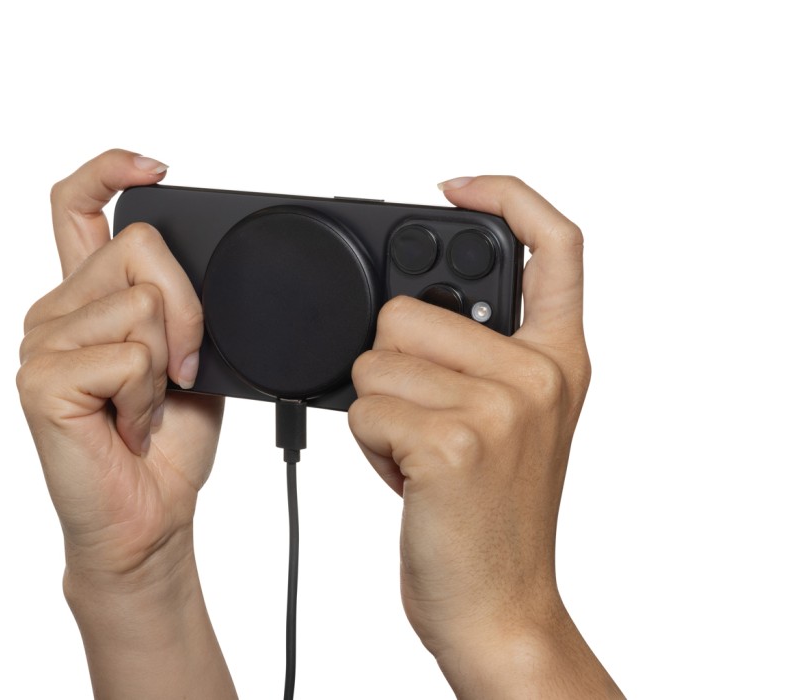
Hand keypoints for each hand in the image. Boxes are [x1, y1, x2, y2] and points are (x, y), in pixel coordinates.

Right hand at [17, 150, 234, 697]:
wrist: (150, 515)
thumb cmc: (168, 440)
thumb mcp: (189, 355)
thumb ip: (178, 305)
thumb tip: (201, 267)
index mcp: (88, 298)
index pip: (75, 207)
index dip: (109, 171)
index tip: (154, 167)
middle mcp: (56, 312)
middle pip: (140, 247)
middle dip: (190, 309)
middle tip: (181, 370)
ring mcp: (42, 343)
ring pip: (143, 303)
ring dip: (169, 365)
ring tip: (146, 405)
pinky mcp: (42, 380)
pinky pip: (130, 355)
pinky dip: (150, 397)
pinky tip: (129, 425)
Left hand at [349, 176, 620, 696]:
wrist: (498, 604)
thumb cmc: (493, 514)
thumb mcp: (519, 421)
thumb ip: (485, 353)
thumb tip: (406, 307)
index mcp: (558, 356)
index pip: (555, 243)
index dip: (504, 196)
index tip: (457, 186)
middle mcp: (538, 372)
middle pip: (405, 308)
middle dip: (392, 364)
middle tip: (428, 420)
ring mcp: (499, 405)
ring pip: (372, 359)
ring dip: (377, 408)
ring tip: (420, 452)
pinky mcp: (452, 440)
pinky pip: (362, 406)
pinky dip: (367, 444)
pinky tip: (409, 477)